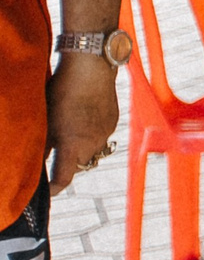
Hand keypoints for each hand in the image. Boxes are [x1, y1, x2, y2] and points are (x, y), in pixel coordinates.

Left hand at [46, 53, 119, 193]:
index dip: (53, 189)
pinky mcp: (114, 121)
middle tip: (56, 155)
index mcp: (72, 146)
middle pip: (80, 166)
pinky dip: (91, 135)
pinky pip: (102, 137)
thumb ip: (42, 145)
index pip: (63, 180)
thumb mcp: (45, 120)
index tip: (46, 192)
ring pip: (93, 152)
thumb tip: (32, 164)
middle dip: (68, 165)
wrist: (91, 67)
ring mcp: (105, 133)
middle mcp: (92, 144)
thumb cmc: (62, 91)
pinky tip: (83, 119)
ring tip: (70, 134)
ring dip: (82, 150)